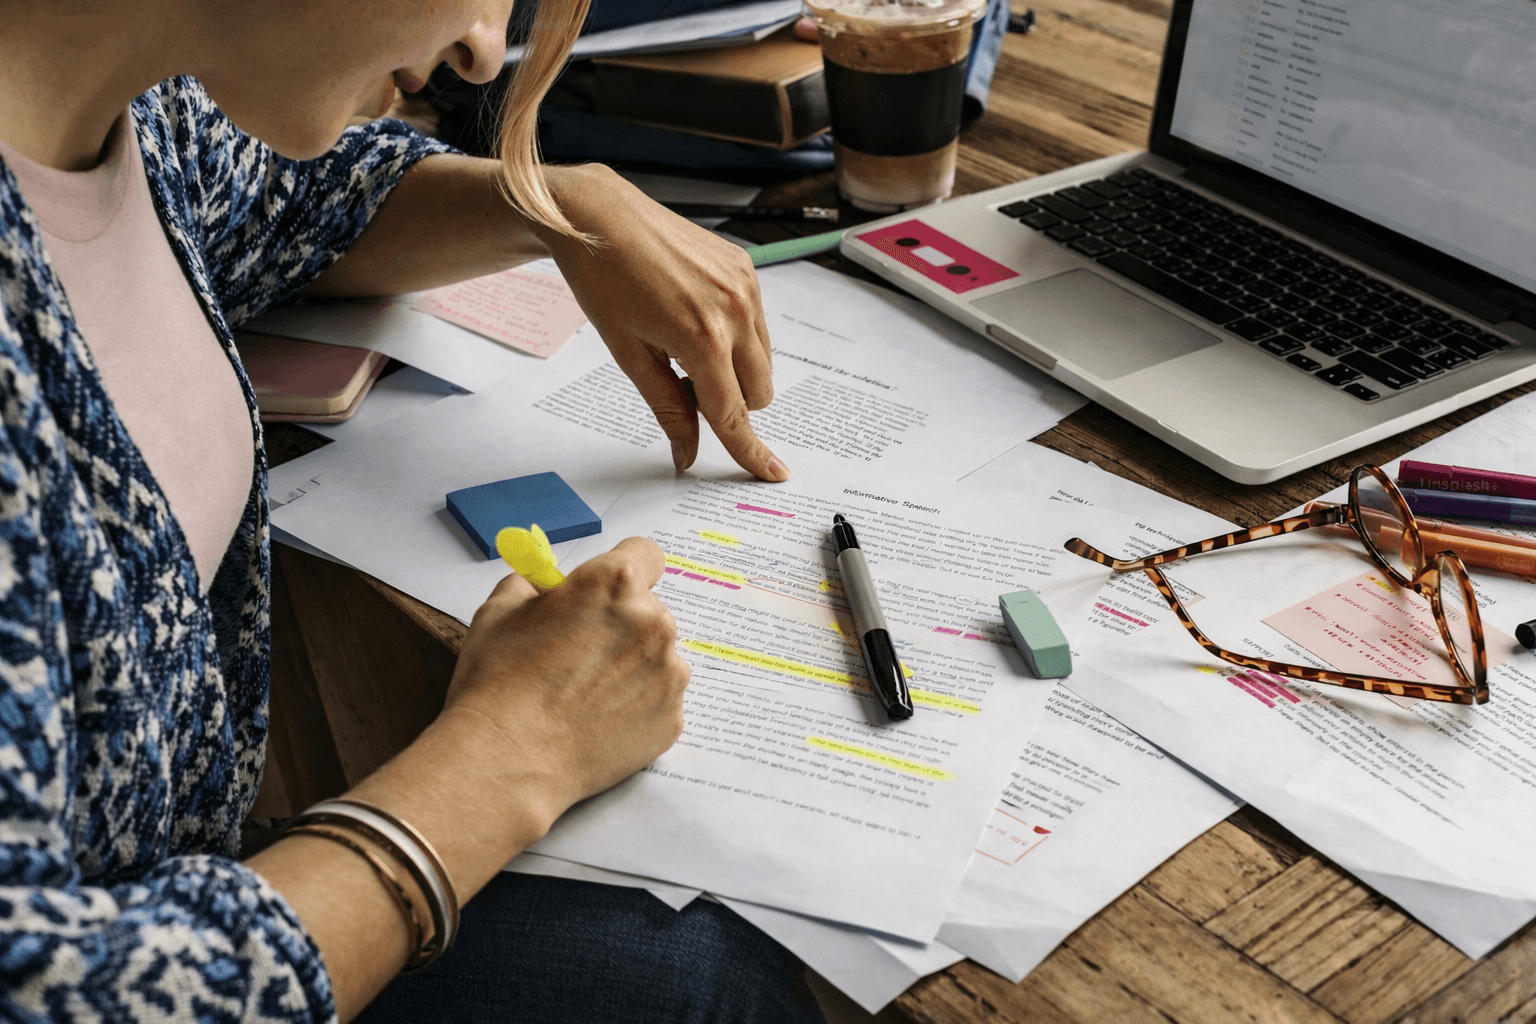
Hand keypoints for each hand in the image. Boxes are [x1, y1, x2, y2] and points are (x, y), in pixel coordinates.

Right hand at [444, 537, 689, 812]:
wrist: (507, 759)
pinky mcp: (672, 718)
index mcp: (614, 583)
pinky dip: (636, 707)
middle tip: (580, 654)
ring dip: (631, 667)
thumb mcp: (499, 611)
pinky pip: (659, 701)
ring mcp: (669, 673)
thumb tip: (543, 584)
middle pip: (648, 610)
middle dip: (620, 625)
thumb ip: (531, 584)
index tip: (609, 590)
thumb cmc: (499, 684)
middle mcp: (653, 622)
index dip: (623, 569)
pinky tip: (597, 721)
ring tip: (584, 695)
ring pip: (657, 657)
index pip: (644, 554)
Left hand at [540, 165, 789, 481]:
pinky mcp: (746, 269)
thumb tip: (686, 455)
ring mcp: (746, 287)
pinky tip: (693, 315)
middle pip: (758, 392)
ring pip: (762, 361)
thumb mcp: (630, 356)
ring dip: (733, 370)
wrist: (600, 217)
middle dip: (728, 401)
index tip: (771, 472)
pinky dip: (734, 337)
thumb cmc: (604, 281)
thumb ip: (668, 409)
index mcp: (703, 340)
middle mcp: (736, 312)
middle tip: (680, 379)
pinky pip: (758, 326)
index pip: (734, 413)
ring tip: (682, 343)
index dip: (749, 450)